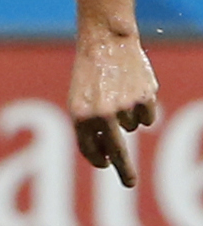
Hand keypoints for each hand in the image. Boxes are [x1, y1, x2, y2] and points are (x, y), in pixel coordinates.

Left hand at [69, 32, 157, 185]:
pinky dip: (144, 110)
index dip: (99, 159)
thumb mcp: (79, 99)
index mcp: (79, 115)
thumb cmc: (90, 73)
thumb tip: (108, 158)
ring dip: (128, 117)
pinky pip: (147, 118)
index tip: (106, 166)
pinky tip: (134, 92)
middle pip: (117, 152)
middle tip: (130, 184)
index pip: (90, 148)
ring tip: (119, 93)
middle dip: (124, 170)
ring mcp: (124, 107)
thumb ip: (90, 129)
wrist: (105, 41)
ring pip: (132, 128)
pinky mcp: (144, 98)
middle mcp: (101, 114)